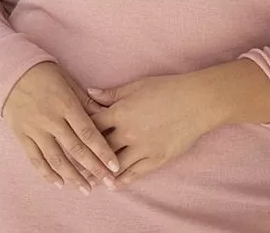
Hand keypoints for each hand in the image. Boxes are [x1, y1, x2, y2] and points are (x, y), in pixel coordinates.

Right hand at [1, 61, 121, 193]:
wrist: (12, 73)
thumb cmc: (46, 74)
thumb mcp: (69, 81)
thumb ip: (86, 102)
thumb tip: (106, 116)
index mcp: (66, 104)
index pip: (88, 132)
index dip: (102, 151)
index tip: (115, 166)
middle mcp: (51, 120)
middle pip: (75, 149)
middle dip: (93, 168)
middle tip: (107, 182)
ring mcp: (35, 130)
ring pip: (56, 159)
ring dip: (72, 176)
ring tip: (86, 189)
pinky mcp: (22, 137)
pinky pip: (35, 159)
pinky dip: (47, 173)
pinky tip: (59, 183)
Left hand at [86, 72, 221, 188]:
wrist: (197, 101)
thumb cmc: (168, 88)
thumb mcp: (138, 85)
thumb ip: (113, 93)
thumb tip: (90, 93)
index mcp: (121, 112)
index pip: (92, 125)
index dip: (80, 130)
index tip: (72, 135)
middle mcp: (128, 133)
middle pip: (99, 148)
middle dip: (85, 156)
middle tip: (73, 164)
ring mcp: (142, 148)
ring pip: (114, 165)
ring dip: (100, 172)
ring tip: (89, 178)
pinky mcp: (156, 159)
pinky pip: (134, 174)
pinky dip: (121, 180)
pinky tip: (112, 183)